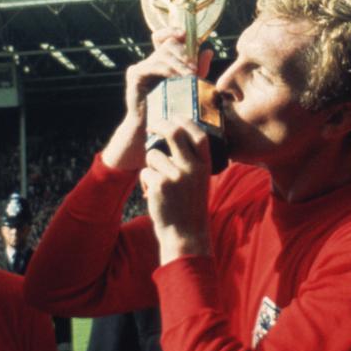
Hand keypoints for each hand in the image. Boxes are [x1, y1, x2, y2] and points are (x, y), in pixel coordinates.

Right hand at [101, 26, 210, 172]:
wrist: (154, 128)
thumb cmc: (173, 109)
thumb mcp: (190, 86)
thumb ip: (199, 69)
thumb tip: (209, 51)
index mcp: (164, 61)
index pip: (166, 37)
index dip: (173, 31)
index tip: (184, 33)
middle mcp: (152, 60)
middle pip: (168, 44)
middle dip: (184, 54)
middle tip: (194, 69)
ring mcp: (142, 66)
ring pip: (162, 53)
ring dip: (178, 63)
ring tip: (190, 75)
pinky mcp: (135, 74)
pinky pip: (152, 65)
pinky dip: (167, 70)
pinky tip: (177, 78)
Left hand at [140, 115, 212, 264]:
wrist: (185, 233)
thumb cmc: (190, 205)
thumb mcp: (199, 181)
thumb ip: (192, 160)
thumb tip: (174, 135)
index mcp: (205, 165)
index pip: (198, 134)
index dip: (185, 121)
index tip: (174, 117)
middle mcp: (192, 168)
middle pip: (174, 133)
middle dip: (160, 125)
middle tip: (152, 126)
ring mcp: (176, 176)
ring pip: (153, 155)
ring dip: (150, 165)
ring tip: (159, 182)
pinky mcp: (160, 185)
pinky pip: (145, 171)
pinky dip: (146, 181)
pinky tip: (154, 194)